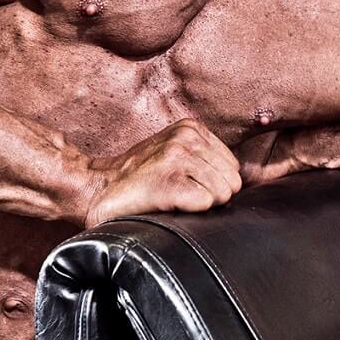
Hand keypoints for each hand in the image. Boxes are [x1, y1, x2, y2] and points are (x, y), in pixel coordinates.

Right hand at [84, 119, 241, 226]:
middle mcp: (186, 138)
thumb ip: (206, 159)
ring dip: (201, 204)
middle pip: (232, 181)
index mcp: (192, 129)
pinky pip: (206, 202)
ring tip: (173, 198)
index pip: (233, 167)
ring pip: (222, 193)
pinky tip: (169, 204)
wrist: (98, 188)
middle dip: (213, 196)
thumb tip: (241, 183)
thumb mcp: (177, 153)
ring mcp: (176, 157)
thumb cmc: (142, 178)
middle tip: (183, 196)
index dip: (215, 184)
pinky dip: (191, 210)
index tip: (189, 185)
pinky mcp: (167, 181)